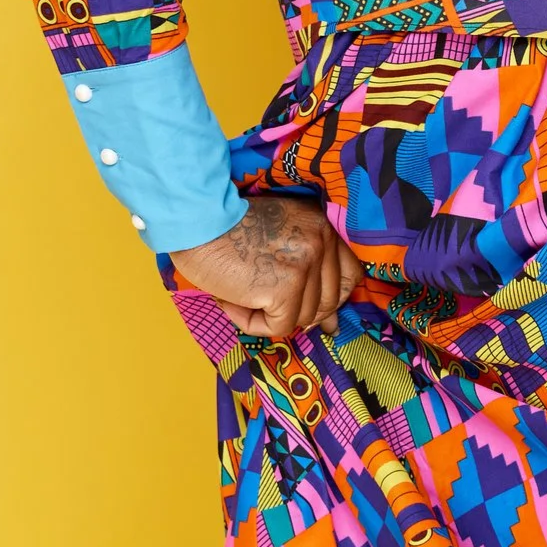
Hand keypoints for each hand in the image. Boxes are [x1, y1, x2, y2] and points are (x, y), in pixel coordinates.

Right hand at [169, 193, 364, 341]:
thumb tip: (330, 325)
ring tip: (238, 295)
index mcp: (321, 226)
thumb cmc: (225, 228)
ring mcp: (305, 265)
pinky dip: (253, 322)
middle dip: (303, 314)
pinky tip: (232, 302)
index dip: (333, 298)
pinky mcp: (285, 287)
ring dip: (269, 315)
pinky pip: (279, 326)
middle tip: (270, 311)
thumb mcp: (277, 235)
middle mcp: (320, 241)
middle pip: (331, 301)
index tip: (314, 311)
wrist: (196, 220)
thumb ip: (307, 269)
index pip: (350, 274)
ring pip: (304, 317)